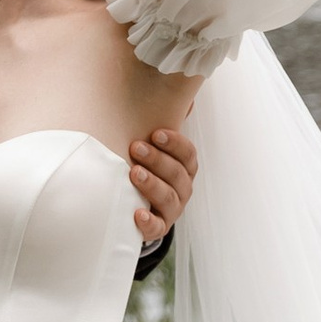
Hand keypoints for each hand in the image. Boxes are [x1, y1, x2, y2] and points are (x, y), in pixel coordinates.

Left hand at [127, 123, 197, 242]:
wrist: (132, 203)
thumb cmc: (143, 166)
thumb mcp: (150, 144)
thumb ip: (160, 119)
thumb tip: (179, 92)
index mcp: (183, 167)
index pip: (188, 155)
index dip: (175, 144)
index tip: (156, 133)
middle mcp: (182, 188)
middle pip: (178, 175)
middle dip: (158, 160)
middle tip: (136, 148)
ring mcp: (171, 210)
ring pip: (170, 199)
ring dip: (152, 185)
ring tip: (133, 174)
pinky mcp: (157, 228)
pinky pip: (157, 228)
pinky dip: (148, 222)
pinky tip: (136, 213)